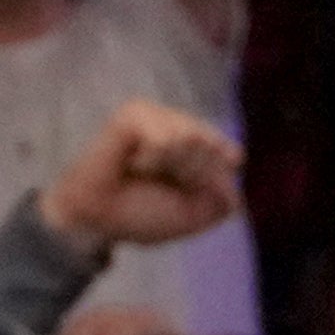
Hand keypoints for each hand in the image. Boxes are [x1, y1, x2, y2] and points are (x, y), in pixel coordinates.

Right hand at [47, 100, 241, 254]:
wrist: (100, 220)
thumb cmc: (143, 214)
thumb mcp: (195, 214)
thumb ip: (225, 193)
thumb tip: (234, 160)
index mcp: (195, 145)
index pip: (230, 152)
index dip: (213, 180)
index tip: (187, 194)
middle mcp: (178, 124)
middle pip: (213, 146)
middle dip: (191, 175)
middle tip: (159, 183)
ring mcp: (156, 115)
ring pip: (191, 138)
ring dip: (171, 168)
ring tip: (143, 172)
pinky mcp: (132, 114)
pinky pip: (165, 139)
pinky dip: (153, 161)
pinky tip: (133, 163)